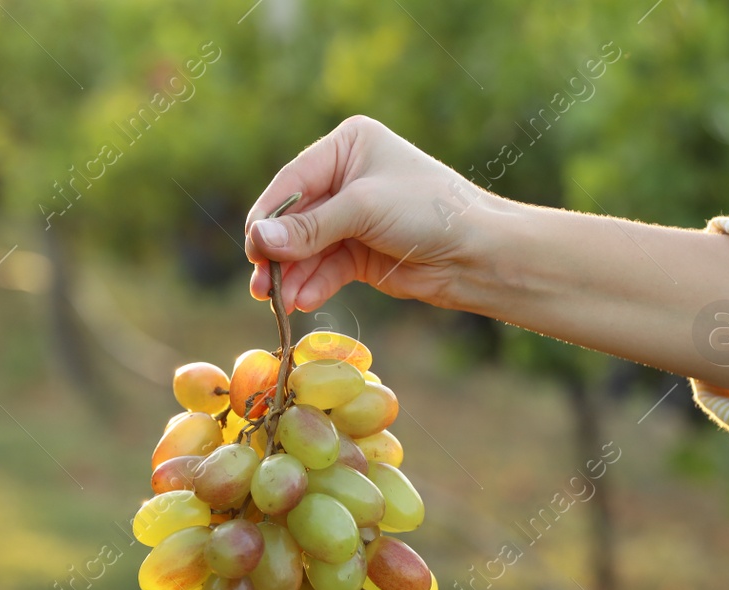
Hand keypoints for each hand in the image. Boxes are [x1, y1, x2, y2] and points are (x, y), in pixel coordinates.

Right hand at [244, 115, 493, 313]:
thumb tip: (257, 240)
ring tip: (279, 301)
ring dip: (292, 276)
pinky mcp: (358, 253)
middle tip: (260, 285)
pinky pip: (324, 269)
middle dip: (278, 254)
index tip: (252, 250)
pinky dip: (313, 285)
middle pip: (294, 219)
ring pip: (306, 249)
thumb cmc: (428, 211)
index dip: (268, 217)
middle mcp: (345, 178)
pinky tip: (303, 302)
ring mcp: (350, 218)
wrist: (476, 253)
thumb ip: (308, 228)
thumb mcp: (363, 210)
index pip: (292, 182)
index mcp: (346, 147)